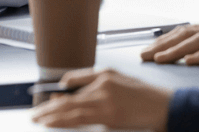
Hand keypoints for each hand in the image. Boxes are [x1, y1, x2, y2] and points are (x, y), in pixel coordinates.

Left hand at [31, 68, 171, 131]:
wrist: (164, 106)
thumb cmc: (142, 94)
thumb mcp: (117, 78)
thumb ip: (91, 80)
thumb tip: (67, 87)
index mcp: (103, 75)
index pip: (71, 82)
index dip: (56, 93)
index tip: (43, 100)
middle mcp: (102, 87)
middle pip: (68, 99)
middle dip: (48, 108)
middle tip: (34, 114)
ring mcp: (106, 103)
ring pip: (72, 111)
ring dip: (52, 117)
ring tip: (39, 121)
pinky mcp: (110, 118)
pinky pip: (82, 121)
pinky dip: (66, 122)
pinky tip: (56, 124)